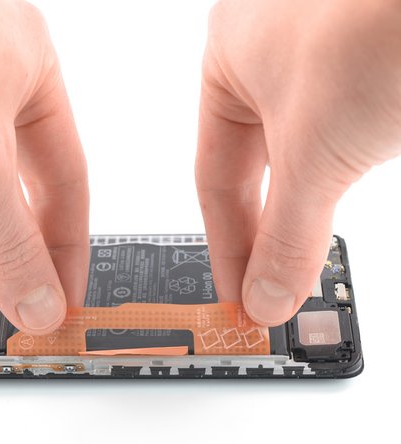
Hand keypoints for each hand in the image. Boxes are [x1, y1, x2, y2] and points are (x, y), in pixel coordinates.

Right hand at [197, 0, 400, 324]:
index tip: (237, 295)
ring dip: (297, 214)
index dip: (225, 244)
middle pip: (252, 170)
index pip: (215, 175)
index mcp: (227, 60)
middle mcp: (267, 59)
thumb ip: (288, 234)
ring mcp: (319, 64)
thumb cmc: (379, 24)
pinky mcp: (363, 75)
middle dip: (260, 234)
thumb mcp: (316, 151)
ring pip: (294, 161)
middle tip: (263, 292)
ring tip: (294, 265)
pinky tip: (331, 215)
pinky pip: (333, 146)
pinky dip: (332, 187)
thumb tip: (267, 294)